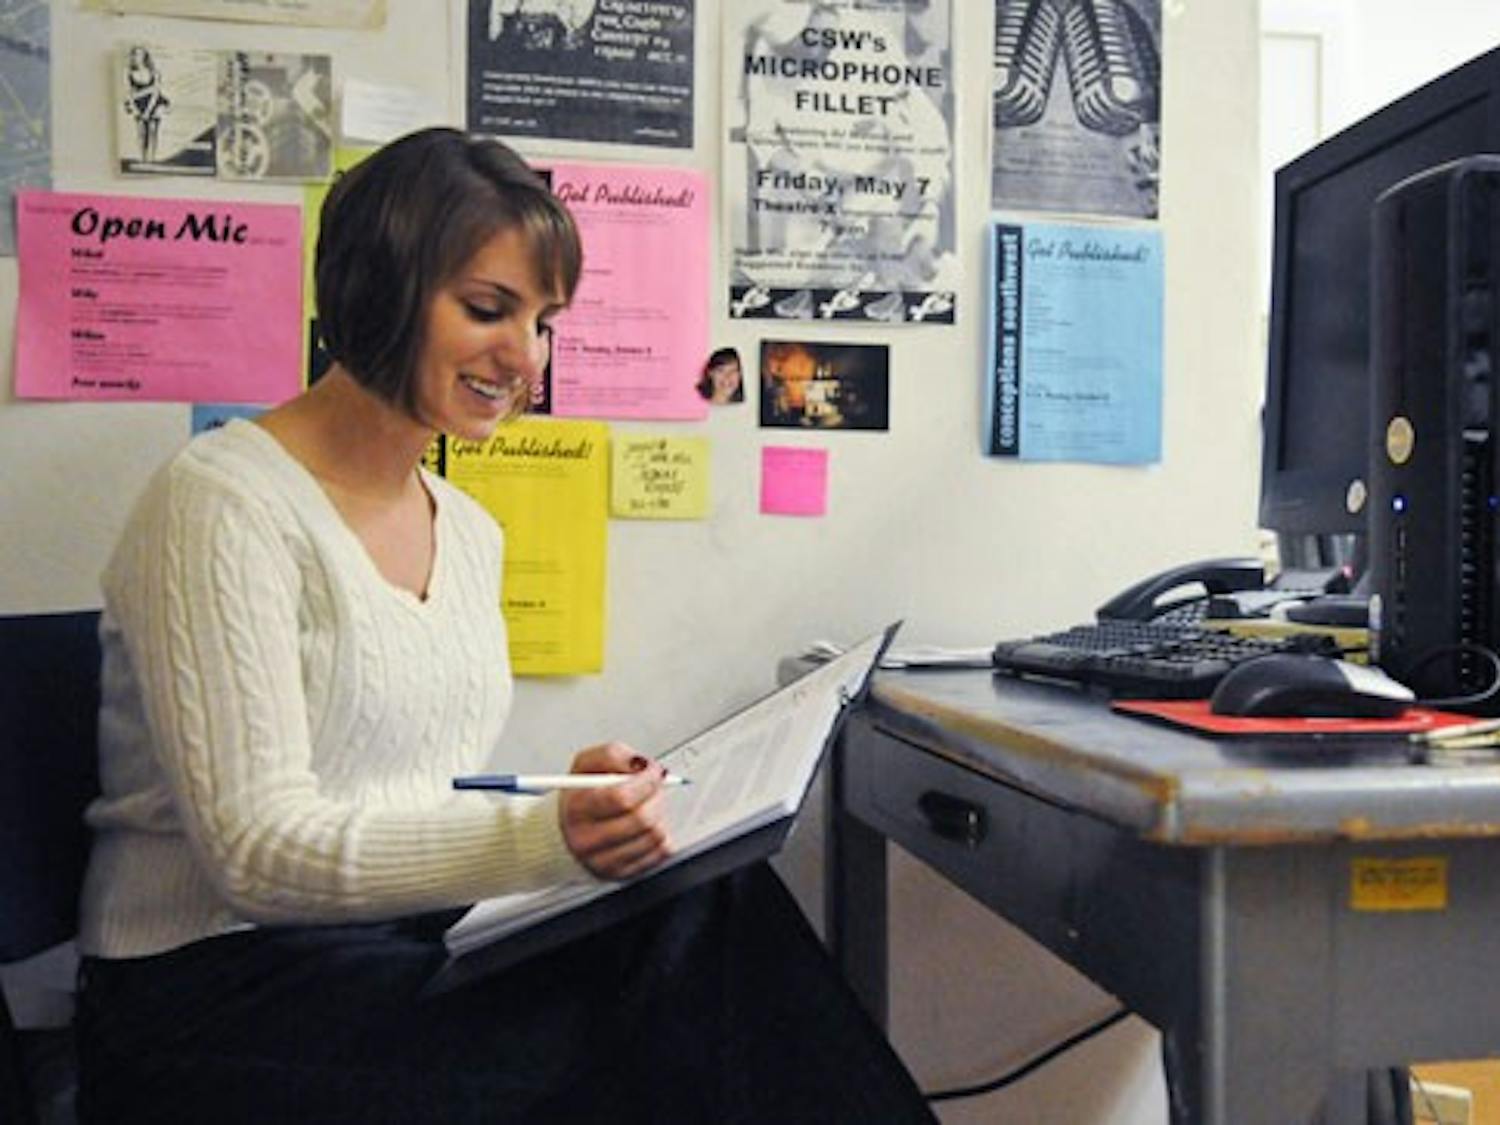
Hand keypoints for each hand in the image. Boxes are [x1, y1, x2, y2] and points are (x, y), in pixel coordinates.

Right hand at [558, 742, 671, 879]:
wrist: (563, 833)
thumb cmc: (578, 797)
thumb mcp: (585, 765)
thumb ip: (612, 755)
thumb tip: (640, 764)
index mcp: (577, 810)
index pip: (621, 798)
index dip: (645, 781)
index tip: (653, 771)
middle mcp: (588, 840)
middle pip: (642, 819)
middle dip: (656, 797)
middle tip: (654, 787)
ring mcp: (605, 861)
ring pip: (655, 836)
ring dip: (660, 815)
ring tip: (646, 806)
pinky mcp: (621, 874)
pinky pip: (660, 853)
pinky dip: (661, 836)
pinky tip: (646, 827)